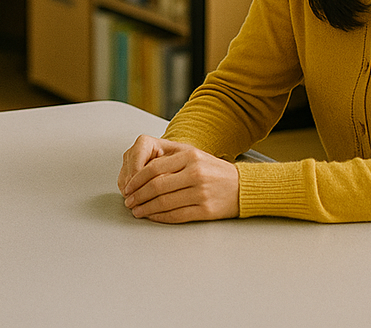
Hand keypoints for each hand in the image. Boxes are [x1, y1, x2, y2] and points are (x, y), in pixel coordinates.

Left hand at [118, 135, 239, 222]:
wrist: (243, 186)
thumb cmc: (213, 170)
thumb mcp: (193, 154)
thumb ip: (168, 158)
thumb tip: (140, 171)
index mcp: (189, 155)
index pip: (154, 167)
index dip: (137, 179)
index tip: (127, 186)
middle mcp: (195, 173)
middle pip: (157, 186)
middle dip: (138, 195)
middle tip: (128, 201)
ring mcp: (201, 192)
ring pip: (165, 202)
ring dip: (146, 208)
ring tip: (137, 211)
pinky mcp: (206, 210)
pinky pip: (177, 215)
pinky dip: (161, 217)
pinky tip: (152, 216)